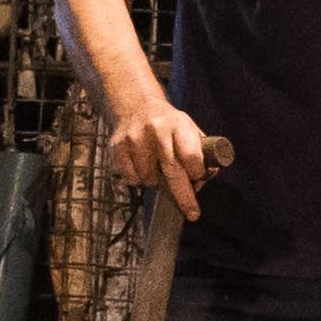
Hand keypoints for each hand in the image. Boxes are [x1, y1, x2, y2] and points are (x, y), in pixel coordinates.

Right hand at [110, 102, 209, 219]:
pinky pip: (131, 178)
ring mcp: (135, 138)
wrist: (137, 106)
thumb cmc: (171, 125)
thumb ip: (201, 154)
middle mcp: (157, 130)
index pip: (191, 157)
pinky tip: (142, 165)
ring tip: (158, 169)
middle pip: (172, 171)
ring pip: (149, 178)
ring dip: (156, 183)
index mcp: (180, 125)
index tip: (197, 178)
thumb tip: (203, 181)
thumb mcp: (190, 131)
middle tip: (193, 214)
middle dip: (184, 197)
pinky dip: (139, 179)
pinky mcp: (118, 146)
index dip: (196, 173)